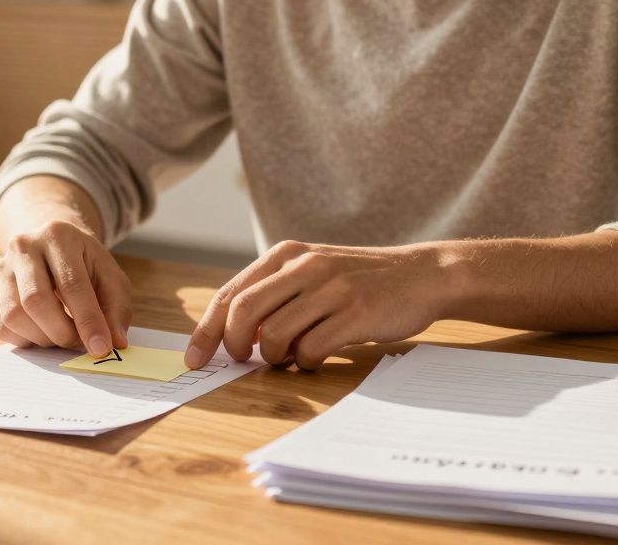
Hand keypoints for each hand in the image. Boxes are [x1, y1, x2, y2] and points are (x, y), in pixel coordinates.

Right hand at [0, 220, 132, 356]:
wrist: (51, 247)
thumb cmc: (85, 265)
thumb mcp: (110, 277)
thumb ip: (116, 309)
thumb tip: (114, 342)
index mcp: (58, 235)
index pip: (71, 284)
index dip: (88, 321)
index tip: (101, 348)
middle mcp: (24, 246)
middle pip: (36, 300)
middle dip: (62, 332)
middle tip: (78, 343)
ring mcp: (0, 266)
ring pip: (14, 316)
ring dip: (43, 338)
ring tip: (61, 334)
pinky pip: (0, 326)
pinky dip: (25, 340)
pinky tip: (42, 331)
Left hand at [185, 240, 455, 369]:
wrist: (422, 274)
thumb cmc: (359, 280)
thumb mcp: (312, 272)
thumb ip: (275, 294)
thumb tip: (232, 334)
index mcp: (286, 253)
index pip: (230, 293)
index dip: (206, 329)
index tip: (194, 357)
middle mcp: (304, 266)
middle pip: (242, 311)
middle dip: (232, 344)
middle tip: (241, 361)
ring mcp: (331, 288)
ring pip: (274, 333)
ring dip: (274, 357)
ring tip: (290, 357)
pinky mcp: (356, 313)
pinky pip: (312, 348)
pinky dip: (306, 362)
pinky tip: (316, 359)